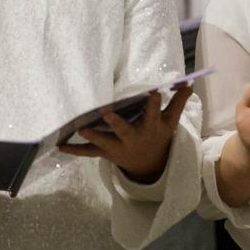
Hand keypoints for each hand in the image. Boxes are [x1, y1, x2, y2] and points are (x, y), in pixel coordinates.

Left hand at [59, 86, 192, 182]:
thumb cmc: (158, 136)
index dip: (153, 104)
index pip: (153, 114)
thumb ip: (177, 103)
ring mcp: (118, 147)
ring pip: (104, 142)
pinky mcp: (105, 153)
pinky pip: (88, 152)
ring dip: (92, 135)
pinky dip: (75, 150)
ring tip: (80, 127)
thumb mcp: (170, 122)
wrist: (149, 165)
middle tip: (106, 112)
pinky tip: (60, 146)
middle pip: (125, 130)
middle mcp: (133, 138)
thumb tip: (189, 84)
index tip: (152, 92)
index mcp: (150, 128)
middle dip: (116, 123)